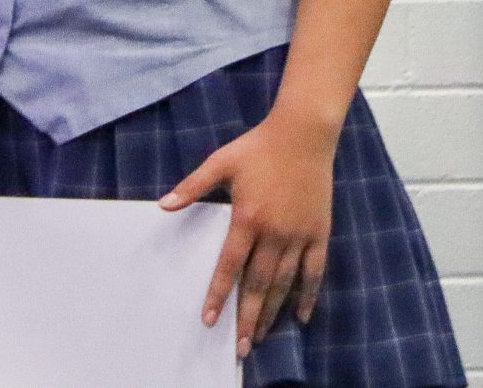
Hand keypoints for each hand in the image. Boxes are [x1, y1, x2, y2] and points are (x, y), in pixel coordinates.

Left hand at [160, 110, 338, 357]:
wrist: (302, 135)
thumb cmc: (256, 148)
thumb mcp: (220, 162)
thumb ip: (192, 187)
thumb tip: (163, 205)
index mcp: (247, 218)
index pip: (229, 266)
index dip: (218, 294)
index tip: (209, 319)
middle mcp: (274, 233)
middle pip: (258, 284)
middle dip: (248, 317)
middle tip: (241, 346)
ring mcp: (299, 235)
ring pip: (285, 283)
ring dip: (273, 312)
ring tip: (262, 337)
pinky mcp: (319, 233)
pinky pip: (315, 272)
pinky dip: (308, 295)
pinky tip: (300, 316)